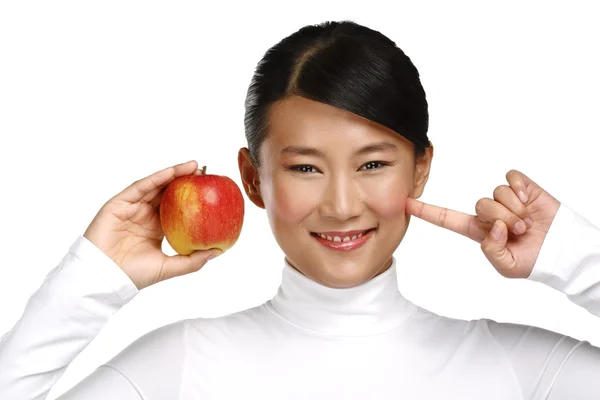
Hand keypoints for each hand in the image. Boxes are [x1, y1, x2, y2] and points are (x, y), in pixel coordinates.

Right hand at [83, 160, 220, 289]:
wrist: (105, 278)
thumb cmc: (134, 275)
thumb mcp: (170, 267)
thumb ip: (193, 260)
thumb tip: (219, 250)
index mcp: (156, 228)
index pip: (177, 208)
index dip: (192, 198)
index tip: (210, 190)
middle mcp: (145, 215)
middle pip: (167, 193)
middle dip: (186, 181)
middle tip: (205, 173)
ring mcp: (132, 208)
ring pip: (155, 186)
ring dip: (174, 174)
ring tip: (194, 167)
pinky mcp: (119, 204)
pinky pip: (140, 187)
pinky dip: (156, 178)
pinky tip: (172, 172)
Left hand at [405, 169, 560, 278]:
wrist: (561, 252)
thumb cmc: (532, 261)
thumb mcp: (506, 266)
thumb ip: (491, 250)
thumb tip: (492, 225)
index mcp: (479, 231)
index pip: (447, 219)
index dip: (427, 211)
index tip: (405, 203)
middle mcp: (489, 213)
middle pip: (480, 204)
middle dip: (502, 219)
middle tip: (518, 231)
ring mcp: (505, 199)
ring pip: (496, 193)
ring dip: (514, 210)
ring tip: (527, 223)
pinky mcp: (521, 187)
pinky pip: (511, 179)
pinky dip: (520, 191)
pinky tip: (528, 202)